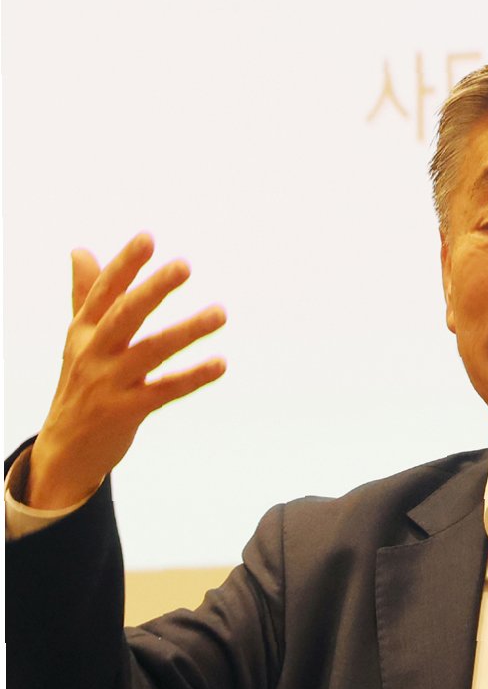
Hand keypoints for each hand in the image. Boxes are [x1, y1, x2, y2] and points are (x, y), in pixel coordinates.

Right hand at [26, 232, 226, 508]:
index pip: (104, 291)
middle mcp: (93, 353)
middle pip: (125, 314)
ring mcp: (108, 383)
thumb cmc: (79, 385)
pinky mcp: (125, 412)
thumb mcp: (78, 339)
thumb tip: (80, 249)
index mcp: (82, 331)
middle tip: (185, 265)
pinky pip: (164, 391)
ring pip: (151, 351)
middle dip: (153, 289)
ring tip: (221, 312)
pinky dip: (193, 377)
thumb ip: (85, 295)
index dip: (125, 264)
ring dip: (187, 330)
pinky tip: (222, 364)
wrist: (64, 450)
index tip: (148, 237)